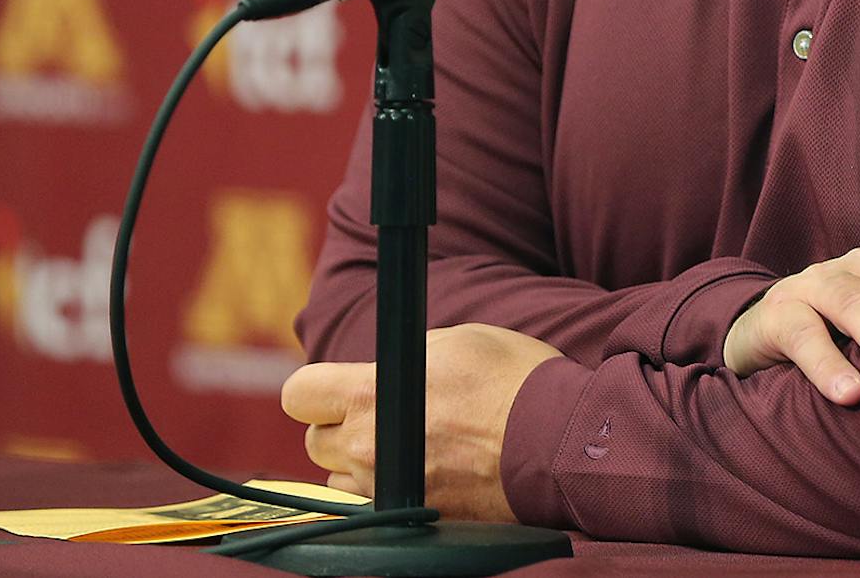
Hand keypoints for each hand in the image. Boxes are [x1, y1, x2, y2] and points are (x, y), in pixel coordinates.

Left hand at [280, 323, 562, 520]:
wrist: (561, 442)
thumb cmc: (514, 381)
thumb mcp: (458, 340)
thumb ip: (402, 359)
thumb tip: (380, 370)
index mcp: (371, 395)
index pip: (298, 392)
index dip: (317, 387)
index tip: (339, 387)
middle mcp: (367, 448)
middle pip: (314, 441)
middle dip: (342, 426)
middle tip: (386, 415)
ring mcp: (387, 490)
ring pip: (342, 479)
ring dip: (364, 463)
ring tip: (415, 446)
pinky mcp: (411, 519)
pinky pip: (377, 505)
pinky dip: (392, 490)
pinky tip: (432, 471)